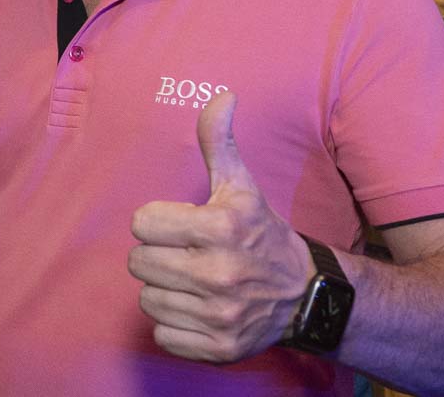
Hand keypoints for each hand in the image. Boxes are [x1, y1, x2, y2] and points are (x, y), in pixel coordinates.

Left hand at [127, 93, 316, 362]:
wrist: (304, 295)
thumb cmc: (262, 233)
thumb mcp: (242, 186)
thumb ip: (220, 142)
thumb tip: (222, 96)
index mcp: (221, 228)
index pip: (141, 223)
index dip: (156, 221)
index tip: (180, 225)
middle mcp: (219, 274)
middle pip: (139, 262)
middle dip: (158, 255)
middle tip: (186, 254)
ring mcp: (219, 315)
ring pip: (146, 299)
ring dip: (164, 289)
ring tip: (192, 280)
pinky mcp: (218, 348)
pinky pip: (162, 334)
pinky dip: (174, 323)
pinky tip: (197, 308)